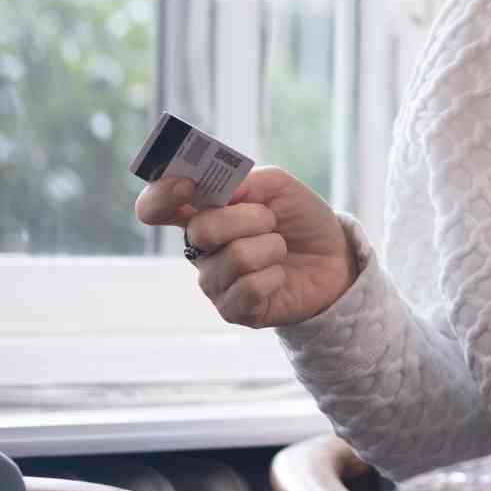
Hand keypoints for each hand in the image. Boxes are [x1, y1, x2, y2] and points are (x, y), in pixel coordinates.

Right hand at [134, 166, 356, 328]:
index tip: (189, 186)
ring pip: (235, 257)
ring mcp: (213, 281)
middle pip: (201, 229)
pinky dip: (274, 275)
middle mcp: (199, 249)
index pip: (156, 206)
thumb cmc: (300, 219)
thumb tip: (220, 192)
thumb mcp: (278, 186)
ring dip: (271, 247)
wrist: (334, 257)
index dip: (163, 194)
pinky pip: (247, 288)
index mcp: (202, 213)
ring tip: (280, 248)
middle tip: (271, 220)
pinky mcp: (231, 310)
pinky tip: (279, 275)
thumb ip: (245, 180)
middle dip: (249, 218)